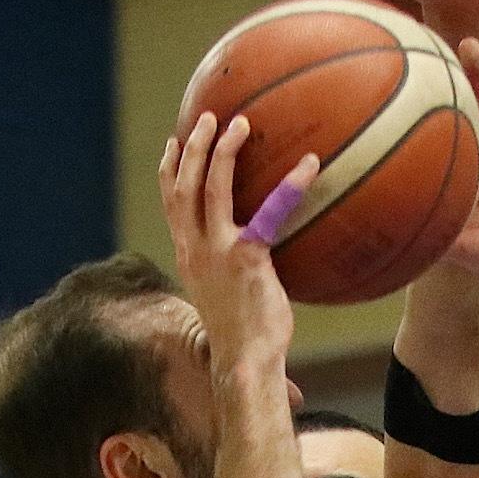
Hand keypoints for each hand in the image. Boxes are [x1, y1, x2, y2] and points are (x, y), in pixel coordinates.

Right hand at [160, 113, 318, 371]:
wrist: (244, 360)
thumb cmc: (244, 337)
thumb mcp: (229, 297)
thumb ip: (236, 272)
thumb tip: (261, 262)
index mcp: (187, 254)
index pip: (170, 203)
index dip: (169, 170)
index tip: (173, 144)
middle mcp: (194, 248)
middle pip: (182, 185)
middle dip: (193, 147)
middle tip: (209, 118)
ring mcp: (216, 251)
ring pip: (209, 188)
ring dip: (222, 151)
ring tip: (241, 124)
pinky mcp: (245, 257)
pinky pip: (268, 212)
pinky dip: (289, 186)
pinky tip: (309, 165)